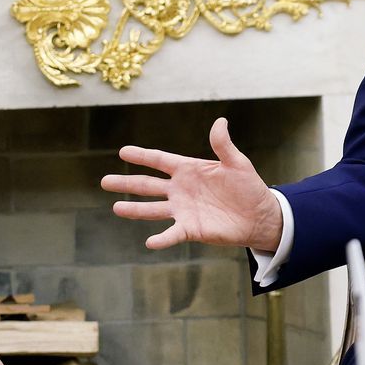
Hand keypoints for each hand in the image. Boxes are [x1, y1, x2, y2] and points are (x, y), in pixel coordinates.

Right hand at [100, 118, 283, 251]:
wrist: (259, 215)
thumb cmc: (249, 187)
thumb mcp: (237, 163)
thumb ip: (224, 145)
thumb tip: (220, 122)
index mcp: (189, 170)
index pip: (160, 160)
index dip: (142, 156)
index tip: (122, 152)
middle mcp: (180, 190)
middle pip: (148, 185)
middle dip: (126, 182)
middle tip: (104, 181)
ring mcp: (183, 210)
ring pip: (152, 209)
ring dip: (134, 209)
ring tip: (116, 207)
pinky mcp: (191, 229)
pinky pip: (172, 234)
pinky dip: (161, 239)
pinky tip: (149, 243)